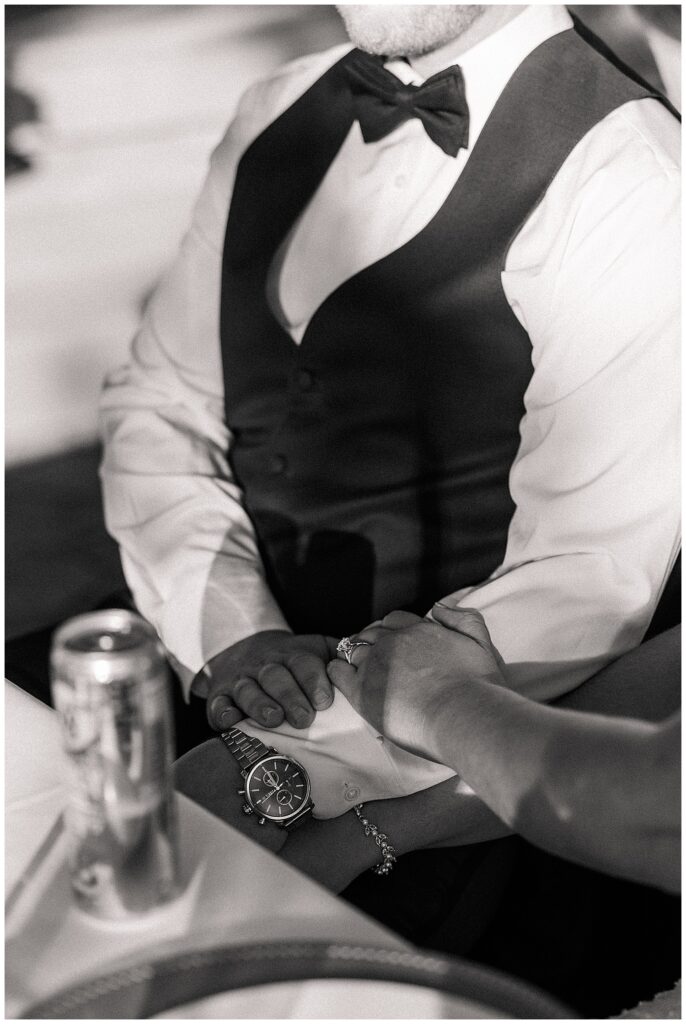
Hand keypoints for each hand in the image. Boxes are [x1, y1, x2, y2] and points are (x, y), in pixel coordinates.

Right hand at [204, 630, 338, 731]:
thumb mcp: (319, 650)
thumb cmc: (295, 661)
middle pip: (277, 677)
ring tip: (273, 719)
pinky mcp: (221, 696)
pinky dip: (222, 712)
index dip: (314, 680)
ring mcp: (242, 681)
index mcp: (293, 656)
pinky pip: (218, 704)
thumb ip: (343, 655)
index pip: (305, 663)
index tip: (325, 700)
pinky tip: (230, 721)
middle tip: (304, 718)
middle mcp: (267, 666)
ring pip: (249, 689)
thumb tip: (373, 656)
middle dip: (290, 697)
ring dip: (260, 704)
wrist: (247, 649)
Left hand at [328, 605, 504, 761]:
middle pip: (373, 632)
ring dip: (354, 655)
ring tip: (356, 669)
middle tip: (374, 658)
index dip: (393, 630)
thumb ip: (465, 619)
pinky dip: (337, 670)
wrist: (464, 715)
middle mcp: (394, 641)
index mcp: (420, 630)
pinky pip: (338, 672)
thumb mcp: (482, 644)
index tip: (395, 643)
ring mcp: (375, 663)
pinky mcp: (362, 689)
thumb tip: (439, 607)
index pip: (396, 620)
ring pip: (354, 649)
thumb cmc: (478, 688)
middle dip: (372, 641)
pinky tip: (341, 676)